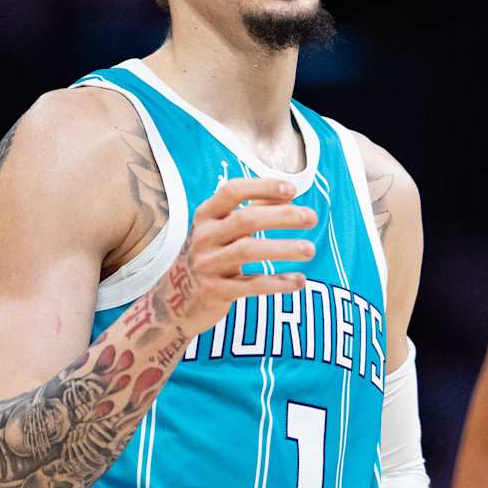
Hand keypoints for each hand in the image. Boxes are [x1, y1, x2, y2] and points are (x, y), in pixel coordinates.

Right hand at [159, 177, 315, 335]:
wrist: (174, 301)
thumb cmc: (211, 255)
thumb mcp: (223, 229)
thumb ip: (254, 209)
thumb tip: (290, 193)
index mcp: (206, 215)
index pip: (232, 191)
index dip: (262, 187)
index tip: (293, 189)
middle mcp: (203, 236)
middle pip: (246, 219)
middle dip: (282, 216)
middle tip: (312, 218)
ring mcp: (207, 264)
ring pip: (248, 251)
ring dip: (283, 249)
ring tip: (311, 250)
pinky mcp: (215, 291)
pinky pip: (251, 285)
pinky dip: (277, 283)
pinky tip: (299, 281)